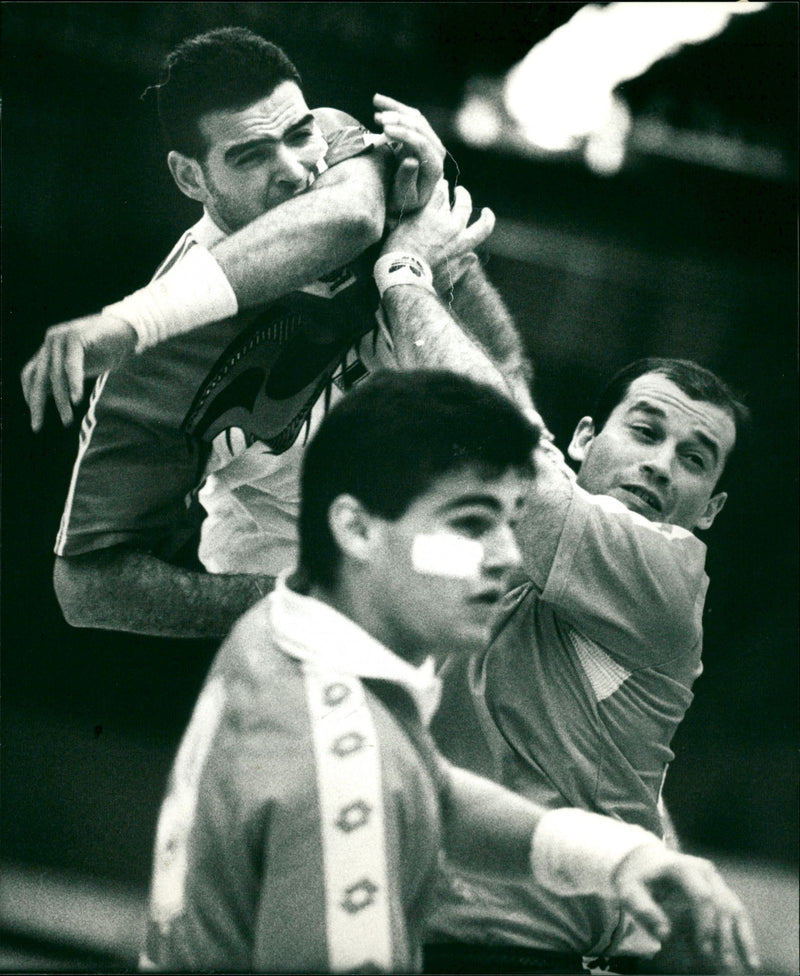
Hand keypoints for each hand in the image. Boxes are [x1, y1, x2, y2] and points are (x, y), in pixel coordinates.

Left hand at [21, 313, 136, 430]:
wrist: (129, 329)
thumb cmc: (108, 349)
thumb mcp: (82, 367)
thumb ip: (65, 378)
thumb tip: (50, 397)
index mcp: (49, 348)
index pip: (30, 374)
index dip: (29, 395)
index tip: (35, 417)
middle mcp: (51, 341)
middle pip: (38, 377)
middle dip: (37, 404)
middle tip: (37, 427)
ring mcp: (61, 337)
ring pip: (55, 375)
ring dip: (61, 400)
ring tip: (67, 419)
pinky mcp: (76, 336)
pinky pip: (71, 365)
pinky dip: (74, 384)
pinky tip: (77, 399)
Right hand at [373, 93, 445, 213]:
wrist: (404, 200)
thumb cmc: (401, 203)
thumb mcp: (402, 198)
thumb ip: (406, 181)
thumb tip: (411, 160)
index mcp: (434, 167)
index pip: (421, 144)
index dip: (404, 134)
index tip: (384, 129)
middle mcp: (437, 152)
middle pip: (420, 127)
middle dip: (399, 119)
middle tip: (379, 118)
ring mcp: (430, 141)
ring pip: (415, 117)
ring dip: (395, 109)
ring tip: (376, 106)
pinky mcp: (422, 134)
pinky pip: (410, 115)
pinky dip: (394, 107)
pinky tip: (377, 101)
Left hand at [383, 179, 494, 291]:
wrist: (406, 274)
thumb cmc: (426, 280)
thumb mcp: (448, 278)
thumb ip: (462, 266)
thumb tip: (473, 257)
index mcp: (463, 246)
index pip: (483, 229)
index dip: (487, 218)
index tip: (486, 212)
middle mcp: (454, 229)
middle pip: (464, 206)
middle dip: (463, 196)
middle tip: (459, 191)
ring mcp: (439, 219)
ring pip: (446, 195)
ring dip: (445, 188)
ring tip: (441, 183)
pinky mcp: (423, 213)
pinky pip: (432, 192)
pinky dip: (433, 186)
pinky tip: (426, 184)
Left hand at [614, 845, 759, 973]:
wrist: (645, 859)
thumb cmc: (637, 877)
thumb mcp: (629, 890)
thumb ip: (644, 910)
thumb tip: (664, 935)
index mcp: (682, 867)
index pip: (703, 896)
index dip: (707, 924)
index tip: (704, 950)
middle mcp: (703, 870)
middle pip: (722, 904)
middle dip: (724, 936)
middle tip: (722, 964)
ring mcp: (715, 879)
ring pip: (734, 908)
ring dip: (742, 938)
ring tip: (749, 966)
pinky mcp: (720, 888)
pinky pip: (736, 911)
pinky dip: (744, 934)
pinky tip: (750, 958)